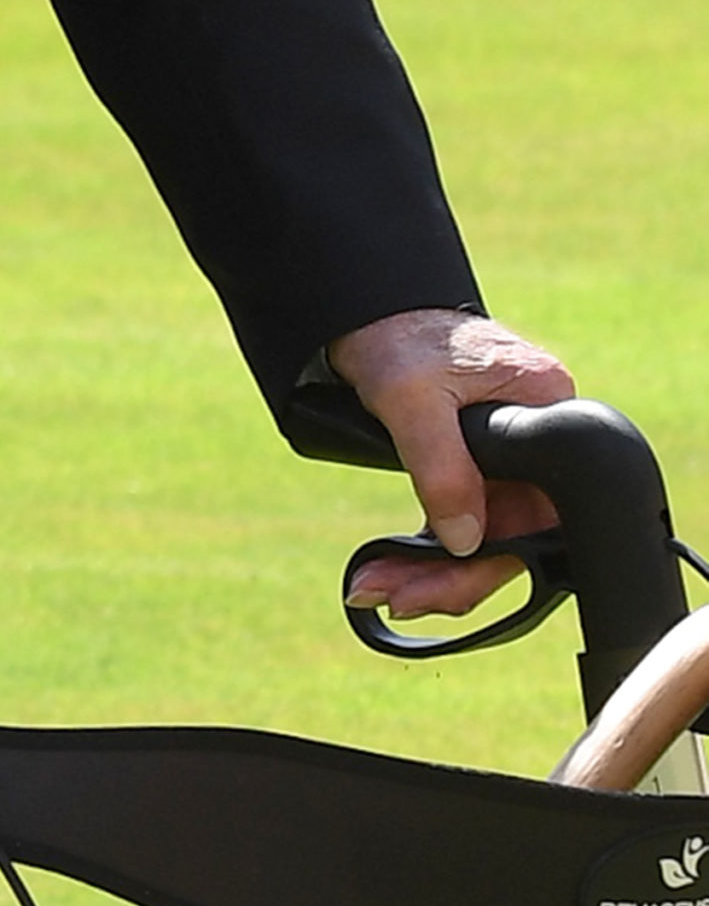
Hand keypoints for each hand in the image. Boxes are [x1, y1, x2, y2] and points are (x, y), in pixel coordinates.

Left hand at [329, 308, 574, 618]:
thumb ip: (443, 468)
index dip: (495, 558)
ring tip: (373, 587)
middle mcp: (535, 437)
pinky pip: (459, 517)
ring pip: (481, 533)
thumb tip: (465, 542)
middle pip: (510, 531)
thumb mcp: (413, 400)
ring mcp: (505, 452)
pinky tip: (386, 568)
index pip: (540, 510)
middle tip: (395, 598)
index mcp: (545, 407)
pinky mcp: (472, 460)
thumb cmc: (396, 335)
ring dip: (429, 568)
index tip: (446, 586)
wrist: (361, 307)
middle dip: (450, 575)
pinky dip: (423, 547)